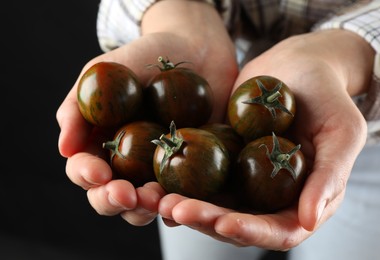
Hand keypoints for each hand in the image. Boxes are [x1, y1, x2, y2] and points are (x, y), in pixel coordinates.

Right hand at [56, 1, 236, 225]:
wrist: (194, 50)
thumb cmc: (142, 57)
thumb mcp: (102, 72)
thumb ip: (79, 107)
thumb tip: (65, 148)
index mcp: (101, 145)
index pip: (85, 170)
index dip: (87, 175)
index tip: (98, 173)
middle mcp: (128, 164)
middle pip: (113, 196)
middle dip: (115, 201)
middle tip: (126, 195)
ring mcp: (160, 169)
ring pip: (148, 203)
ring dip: (147, 208)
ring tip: (156, 200)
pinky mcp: (192, 169)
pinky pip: (186, 193)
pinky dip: (183, 202)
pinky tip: (187, 201)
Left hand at [158, 29, 373, 249]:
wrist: (298, 64)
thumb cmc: (329, 96)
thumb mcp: (342, 132)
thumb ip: (330, 178)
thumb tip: (310, 220)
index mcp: (301, 200)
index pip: (277, 230)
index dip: (250, 232)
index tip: (223, 223)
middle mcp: (267, 196)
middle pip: (234, 221)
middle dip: (204, 219)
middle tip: (173, 209)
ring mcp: (241, 178)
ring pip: (210, 202)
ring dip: (182, 204)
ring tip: (154, 197)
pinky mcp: (220, 157)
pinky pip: (197, 173)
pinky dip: (176, 178)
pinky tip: (155, 175)